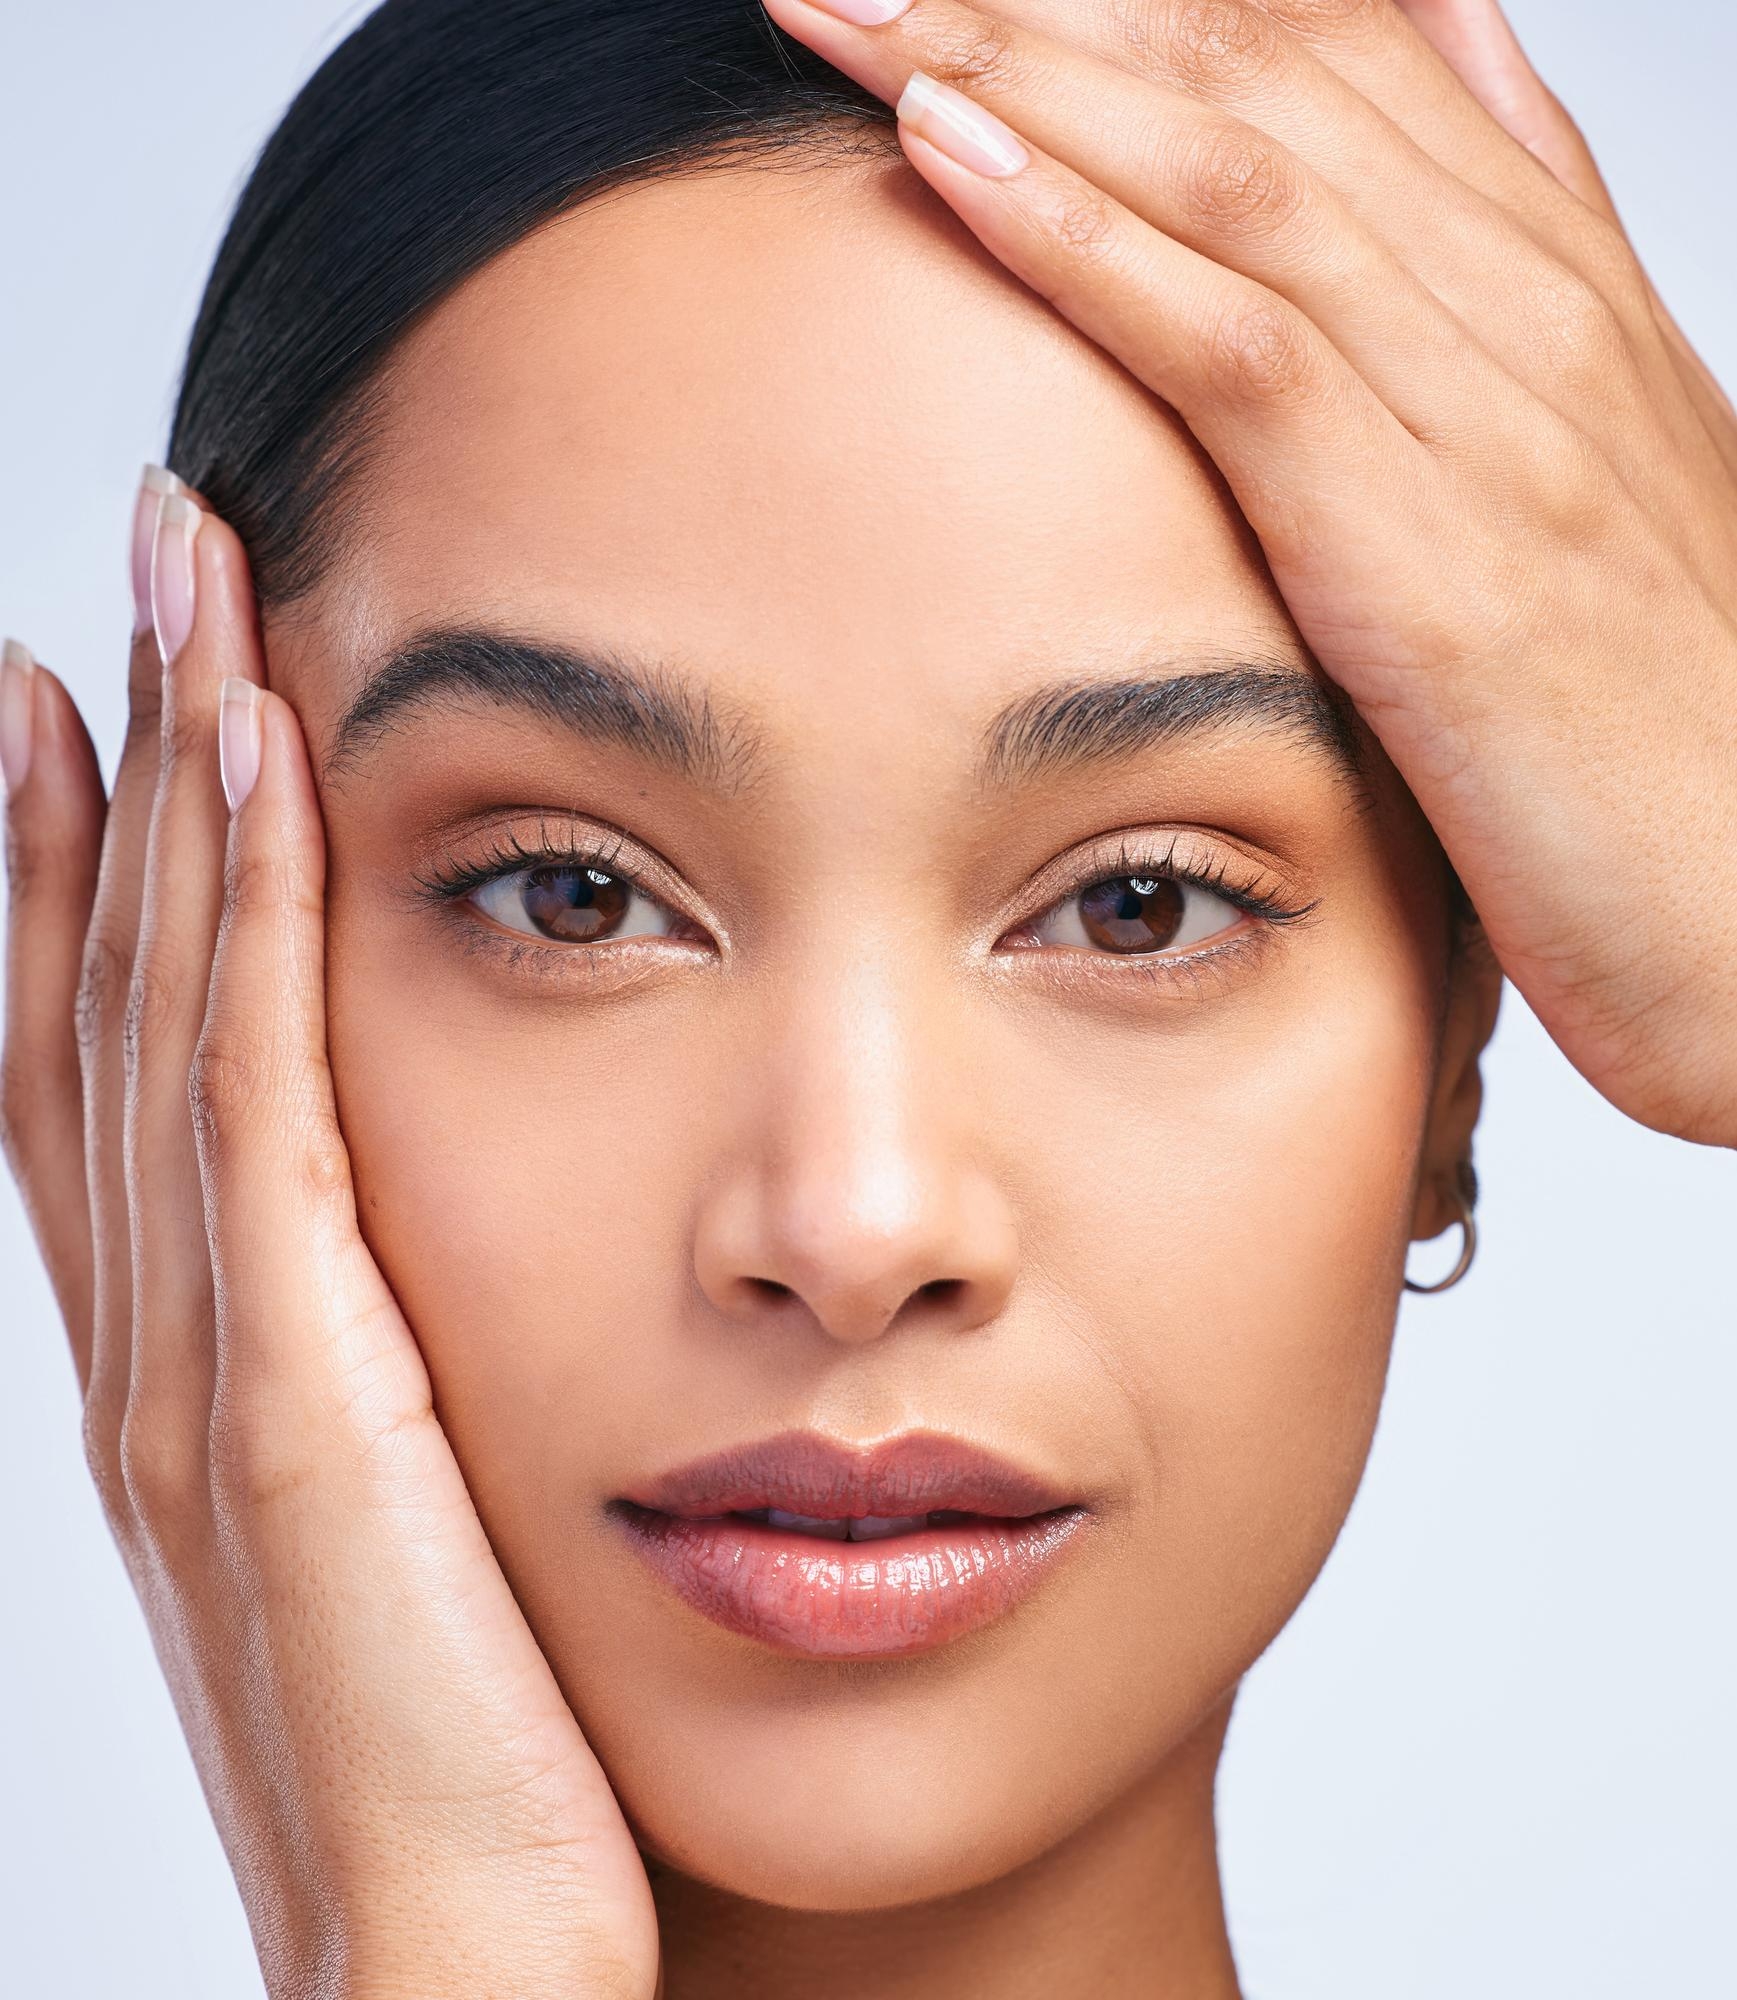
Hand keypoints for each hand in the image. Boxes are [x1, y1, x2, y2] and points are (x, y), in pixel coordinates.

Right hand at [0, 493, 657, 1998]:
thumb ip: (409, 1381)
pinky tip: (245, 771)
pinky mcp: (287, 1405)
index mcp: (209, 1362)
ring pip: (155, 1018)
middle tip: (135, 576)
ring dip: (153, 797)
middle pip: (114, 998)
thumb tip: (464, 1254)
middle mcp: (170, 1340)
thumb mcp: (431, 1521)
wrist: (465, 1966)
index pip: (130, 1061)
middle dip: (111, 776)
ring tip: (167, 605)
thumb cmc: (480, 1757)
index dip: (101, 874)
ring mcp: (208, 1365)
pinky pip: (251, 1108)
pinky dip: (230, 929)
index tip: (122, 699)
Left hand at [762, 0, 1736, 1146]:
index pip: (1337, 56)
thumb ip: (1512, 311)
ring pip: (1234, 171)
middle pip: (1260, 77)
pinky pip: (1236, 350)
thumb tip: (1433, 150)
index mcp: (1552, 292)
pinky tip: (951, 161)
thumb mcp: (1593, 495)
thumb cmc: (1680, 735)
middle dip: (1044, 3)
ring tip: (853, 10)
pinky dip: (1084, 245)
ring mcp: (1486, 415)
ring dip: (1025, 73)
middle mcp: (1522, 311)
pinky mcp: (1432, 550)